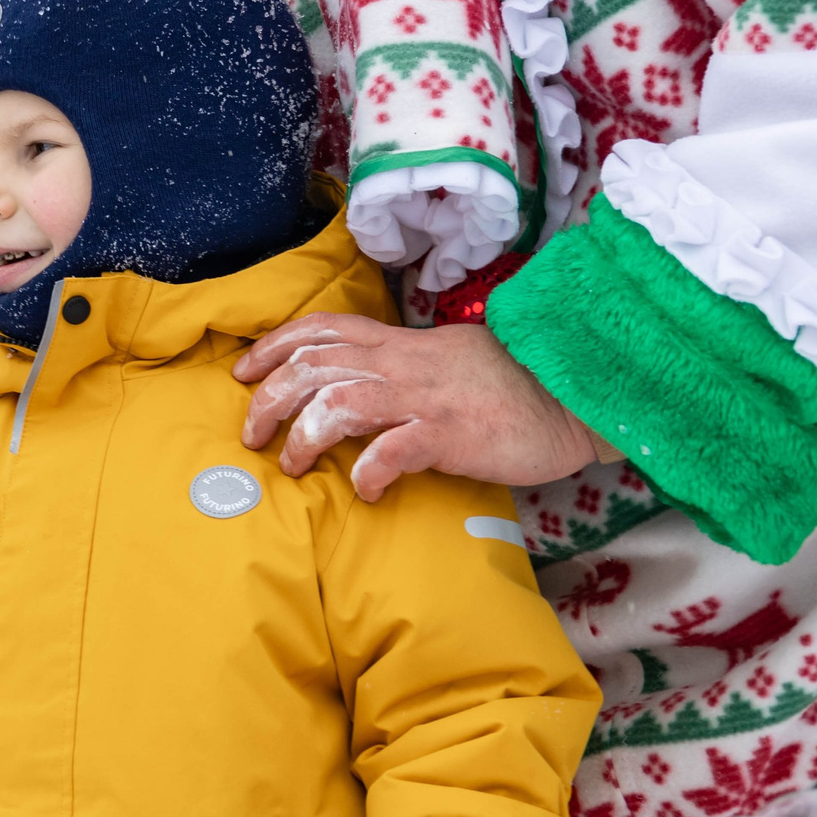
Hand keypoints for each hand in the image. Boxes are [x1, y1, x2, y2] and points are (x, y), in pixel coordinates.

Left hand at [234, 314, 597, 498]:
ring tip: (293, 464)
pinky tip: (362, 488)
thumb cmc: (509, 385)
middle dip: (268, 397)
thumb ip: (401, 367)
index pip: (322, 328)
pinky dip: (368, 469)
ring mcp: (425, 399)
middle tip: (250, 434)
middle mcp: (404, 365)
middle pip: (314, 365)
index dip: (275, 346)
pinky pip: (395, 449)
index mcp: (401, 345)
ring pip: (340, 402)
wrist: (573, 395)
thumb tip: (359, 385)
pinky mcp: (452, 435)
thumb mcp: (445, 361)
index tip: (243, 370)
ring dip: (303, 435)